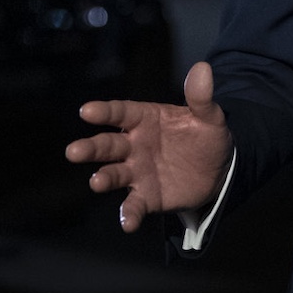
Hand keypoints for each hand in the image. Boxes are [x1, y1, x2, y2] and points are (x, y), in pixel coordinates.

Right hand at [65, 61, 234, 232]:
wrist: (219, 169)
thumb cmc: (206, 136)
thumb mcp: (209, 117)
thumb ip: (201, 97)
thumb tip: (203, 68)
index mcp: (145, 119)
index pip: (121, 112)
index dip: (104, 112)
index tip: (87, 111)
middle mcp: (134, 145)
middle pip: (108, 145)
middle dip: (91, 149)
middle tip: (73, 152)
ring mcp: (138, 172)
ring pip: (114, 174)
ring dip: (103, 178)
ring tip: (96, 182)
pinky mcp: (147, 196)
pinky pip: (134, 205)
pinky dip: (129, 214)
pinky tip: (128, 223)